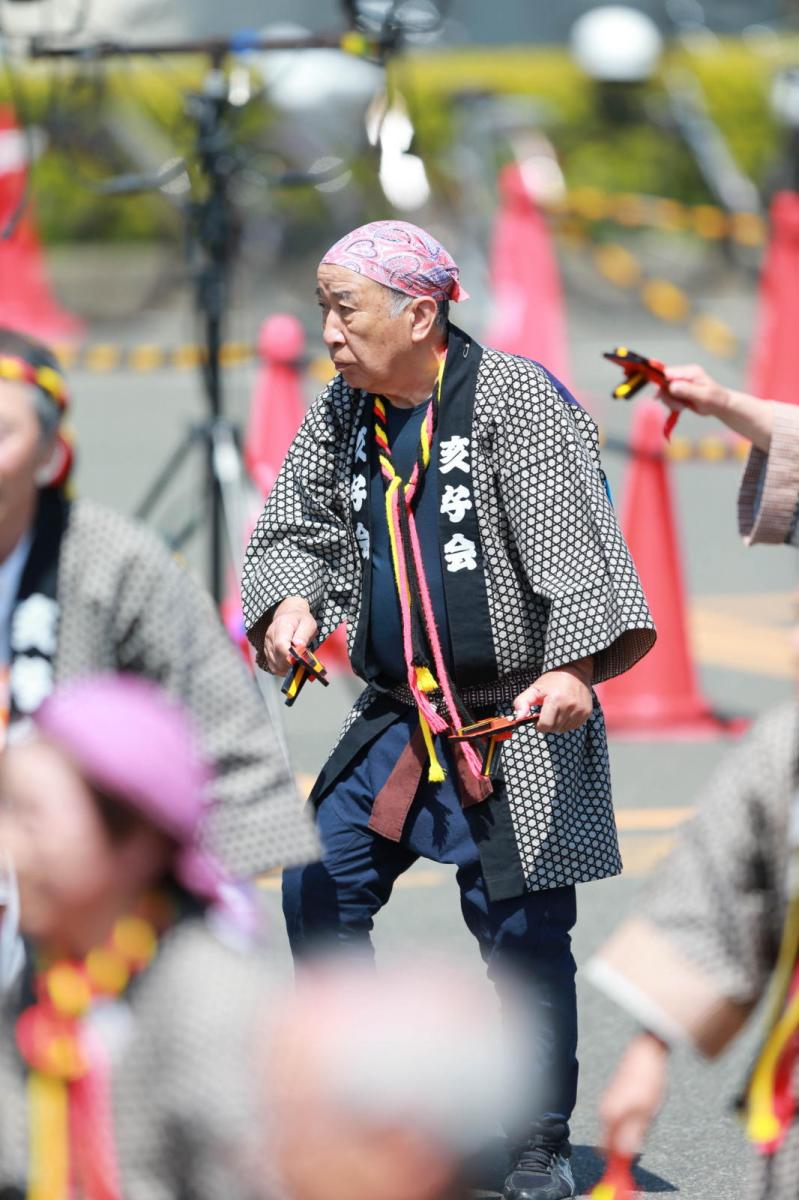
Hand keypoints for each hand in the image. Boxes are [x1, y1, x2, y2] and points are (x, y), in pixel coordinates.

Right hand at [263, 597, 317, 674]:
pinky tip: (292, 664)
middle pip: (277, 657)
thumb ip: (304, 634)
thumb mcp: (309, 623)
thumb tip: (299, 646)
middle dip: (292, 664)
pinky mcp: (267, 653)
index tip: (301, 661)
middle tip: (303, 663)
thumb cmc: (301, 620)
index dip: (290, 656)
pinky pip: (273, 667)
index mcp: (281, 626)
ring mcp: (267, 645)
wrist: (289, 616)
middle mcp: (270, 636)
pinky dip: (283, 669)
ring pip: (275, 665)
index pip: (280, 645)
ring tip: (298, 663)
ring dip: (288, 668)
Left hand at [512, 658, 592, 732]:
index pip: (545, 726)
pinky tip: (566, 711)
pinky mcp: (586, 713)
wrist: (575, 672)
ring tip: (557, 709)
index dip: (539, 724)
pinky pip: (573, 726)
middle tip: (548, 711)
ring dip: (558, 723)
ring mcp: (580, 710)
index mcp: (556, 700)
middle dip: (548, 723)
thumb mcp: (535, 688)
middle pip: (554, 728)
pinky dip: (567, 722)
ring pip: (564, 729)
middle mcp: (570, 706)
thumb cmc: (552, 680)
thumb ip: (523, 702)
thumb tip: (518, 717)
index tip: (539, 717)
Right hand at [599, 1032, 668, 1156]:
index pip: (606, 1151)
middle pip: (612, 1141)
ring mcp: (609, 1103)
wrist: (648, 1052)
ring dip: (631, 1131)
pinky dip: (631, 1121)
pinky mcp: (615, 1097)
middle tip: (645, 1133)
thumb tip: (623, 1154)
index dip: (617, 1163)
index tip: (629, 1168)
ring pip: (618, 1130)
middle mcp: (605, 1110)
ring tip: (647, 1114)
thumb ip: (632, 1134)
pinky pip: (621, 1119)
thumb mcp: (645, 1111)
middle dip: (626, 1146)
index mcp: (609, 1115)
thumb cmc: (648, 1080)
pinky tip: (644, 1107)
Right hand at [658, 363, 729, 417]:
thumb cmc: (716, 400)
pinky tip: (681, 407)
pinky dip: (672, 404)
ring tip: (683, 406)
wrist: (721, 406)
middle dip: (668, 396)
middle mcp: (684, 375)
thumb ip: (687, 390)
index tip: (660, 395)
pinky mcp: (679, 390)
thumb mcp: (703, 396)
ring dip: (671, 402)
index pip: (668, 372)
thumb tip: (672, 386)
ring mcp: (681, 383)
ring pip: (665, 392)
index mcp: (690, 372)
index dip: (661, 383)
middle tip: (679, 405)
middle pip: (663, 383)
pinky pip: (668, 397)